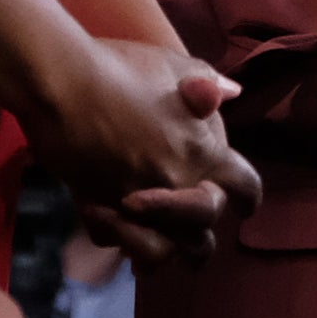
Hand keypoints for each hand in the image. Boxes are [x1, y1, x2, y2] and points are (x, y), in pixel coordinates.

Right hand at [20, 38, 263, 265]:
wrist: (68, 82)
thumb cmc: (126, 67)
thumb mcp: (176, 65)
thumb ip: (209, 83)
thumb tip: (233, 92)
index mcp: (206, 151)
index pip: (246, 187)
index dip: (248, 200)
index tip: (245, 210)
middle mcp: (179, 184)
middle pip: (203, 231)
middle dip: (200, 239)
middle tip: (194, 245)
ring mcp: (140, 203)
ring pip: (163, 252)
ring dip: (161, 252)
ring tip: (152, 252)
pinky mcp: (101, 209)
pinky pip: (116, 241)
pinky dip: (118, 241)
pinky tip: (116, 233)